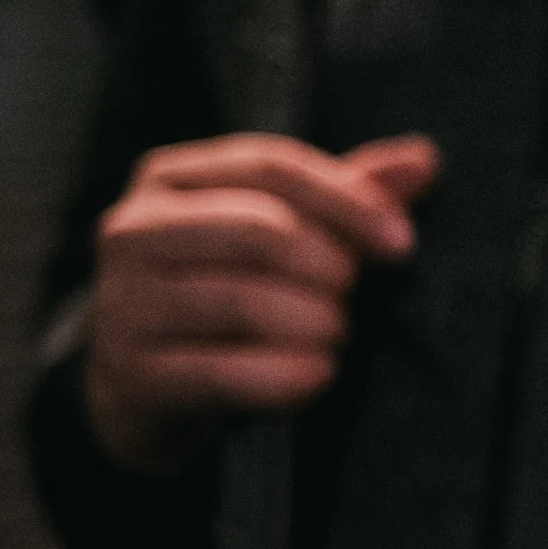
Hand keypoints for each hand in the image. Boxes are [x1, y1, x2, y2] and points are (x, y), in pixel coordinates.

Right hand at [85, 132, 440, 474]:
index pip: (271, 166)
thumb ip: (347, 193)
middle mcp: (133, 229)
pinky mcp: (132, 371)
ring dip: (315, 322)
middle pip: (259, 228)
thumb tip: (424, 159)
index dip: (348, 200)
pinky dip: (285, 375)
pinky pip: (222, 371)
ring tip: (336, 334)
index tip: (402, 243)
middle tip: (352, 296)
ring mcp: (123, 301)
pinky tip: (319, 375)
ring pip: (243, 300)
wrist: (147, 389)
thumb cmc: (229, 292)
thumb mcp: (281, 233)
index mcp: (170, 178)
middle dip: (330, 265)